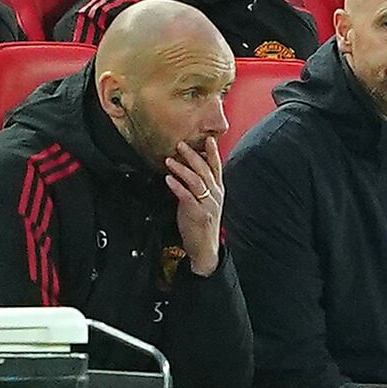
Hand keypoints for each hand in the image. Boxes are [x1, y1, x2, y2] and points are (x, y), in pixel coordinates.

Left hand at [164, 138, 222, 276]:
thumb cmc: (202, 224)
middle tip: (181, 144)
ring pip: (197, 181)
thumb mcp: (205, 202)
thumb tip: (189, 170)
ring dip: (182, 168)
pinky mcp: (197, 214)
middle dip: (193, 155)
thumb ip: (200, 187)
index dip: (213, 152)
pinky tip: (168, 178)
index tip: (208, 138)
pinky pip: (186, 196)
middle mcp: (215, 195)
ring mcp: (207, 204)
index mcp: (218, 191)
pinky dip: (177, 186)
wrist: (205, 248)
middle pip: (205, 170)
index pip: (217, 168)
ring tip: (169, 160)